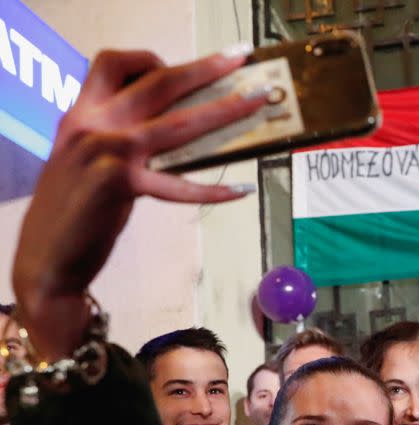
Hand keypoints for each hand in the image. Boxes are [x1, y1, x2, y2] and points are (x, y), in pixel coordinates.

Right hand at [12, 47, 265, 359]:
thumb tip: (165, 127)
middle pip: (158, 83)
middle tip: (240, 58)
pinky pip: (179, 184)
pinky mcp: (120, 186)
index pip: (110, 63)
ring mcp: (106, 152)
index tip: (181, 67)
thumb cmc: (71, 212)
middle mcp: (92, 124)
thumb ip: (112, 137)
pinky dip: (213, 189)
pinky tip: (241, 190)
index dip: (148, 58)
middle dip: (206, 68)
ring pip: (180, 123)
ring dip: (226, 110)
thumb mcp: (82, 161)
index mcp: (80, 114)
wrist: (46, 259)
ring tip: (259, 102)